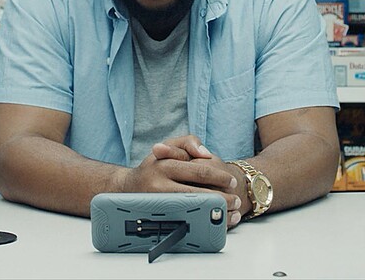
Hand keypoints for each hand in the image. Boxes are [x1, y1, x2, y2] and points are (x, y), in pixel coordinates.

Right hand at [128, 135, 246, 227]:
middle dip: (221, 198)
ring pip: (193, 211)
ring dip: (214, 213)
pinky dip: (203, 222)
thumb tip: (206, 154)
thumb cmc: (154, 165)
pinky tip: (215, 222)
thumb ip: (189, 142)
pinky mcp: (158, 218)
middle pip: (198, 194)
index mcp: (164, 166)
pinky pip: (185, 222)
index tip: (231, 182)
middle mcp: (160, 186)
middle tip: (236, 200)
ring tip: (230, 212)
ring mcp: (158, 205)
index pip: (198, 171)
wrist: (128, 187)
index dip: (218, 177)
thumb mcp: (169, 145)